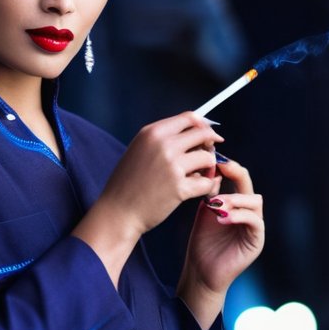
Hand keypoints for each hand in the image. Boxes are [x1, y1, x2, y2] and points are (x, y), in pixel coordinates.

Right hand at [72, 112, 221, 285]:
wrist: (117, 212)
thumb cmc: (128, 184)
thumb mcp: (139, 150)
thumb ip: (162, 140)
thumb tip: (194, 134)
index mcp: (152, 132)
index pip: (189, 117)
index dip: (203, 126)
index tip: (207, 136)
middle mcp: (162, 144)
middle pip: (203, 134)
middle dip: (210, 145)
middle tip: (207, 157)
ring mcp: (171, 165)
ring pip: (208, 157)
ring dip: (208, 168)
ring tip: (199, 177)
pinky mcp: (179, 187)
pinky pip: (207, 182)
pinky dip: (207, 186)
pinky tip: (201, 190)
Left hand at [178, 157, 264, 329]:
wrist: (201, 272)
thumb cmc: (202, 243)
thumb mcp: (205, 211)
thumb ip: (210, 191)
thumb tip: (212, 167)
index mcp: (238, 204)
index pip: (239, 178)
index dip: (230, 167)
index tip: (215, 159)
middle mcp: (249, 212)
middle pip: (249, 186)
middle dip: (236, 174)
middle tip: (221, 169)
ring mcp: (255, 227)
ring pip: (255, 201)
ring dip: (235, 198)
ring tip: (216, 203)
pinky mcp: (257, 241)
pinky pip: (255, 222)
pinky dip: (239, 216)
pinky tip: (221, 218)